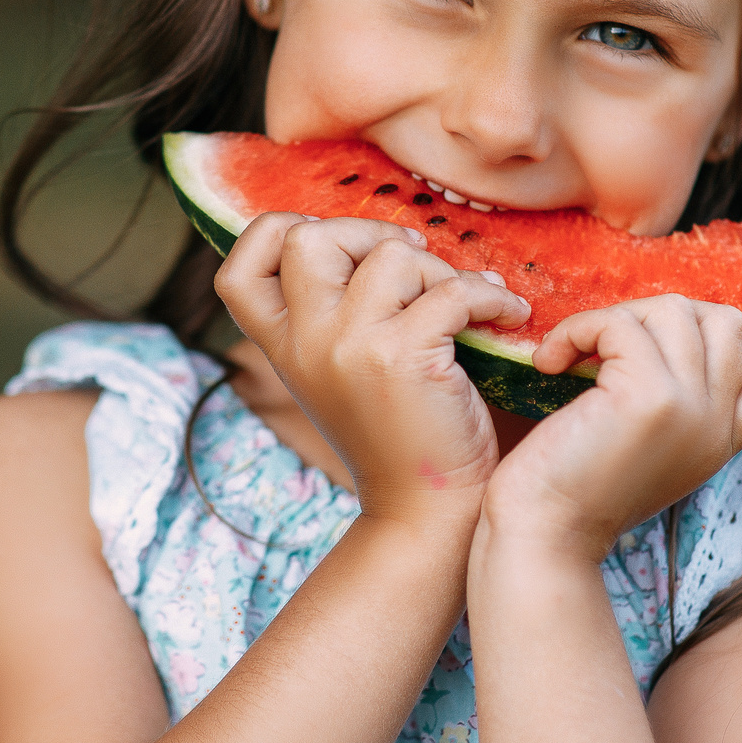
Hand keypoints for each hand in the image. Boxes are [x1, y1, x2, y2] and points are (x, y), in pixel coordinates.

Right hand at [215, 215, 530, 527]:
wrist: (426, 508)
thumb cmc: (398, 431)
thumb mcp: (340, 371)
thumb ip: (334, 315)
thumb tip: (383, 237)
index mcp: (282, 347)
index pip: (236, 268)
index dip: (277, 235)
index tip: (339, 247)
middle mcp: (304, 343)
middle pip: (308, 237)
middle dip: (369, 234)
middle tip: (412, 262)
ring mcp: (348, 348)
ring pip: (392, 255)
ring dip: (441, 271)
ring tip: (466, 302)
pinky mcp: (402, 356)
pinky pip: (452, 289)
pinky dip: (490, 297)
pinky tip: (505, 315)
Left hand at [482, 296, 741, 550]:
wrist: (543, 536)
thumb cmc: (578, 488)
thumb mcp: (654, 448)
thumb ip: (683, 404)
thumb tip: (673, 329)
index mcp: (723, 441)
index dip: (729, 345)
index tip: (665, 352)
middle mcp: (717, 424)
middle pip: (730, 323)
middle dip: (663, 315)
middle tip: (609, 345)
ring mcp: (691, 408)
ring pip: (675, 311)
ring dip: (617, 317)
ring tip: (576, 352)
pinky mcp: (649, 397)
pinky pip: (621, 324)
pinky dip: (578, 329)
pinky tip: (550, 363)